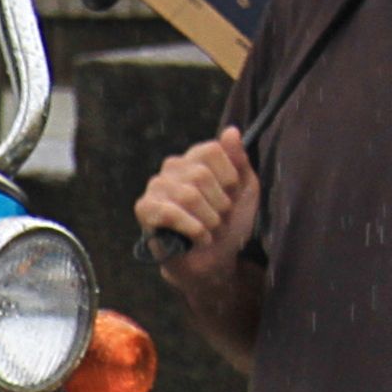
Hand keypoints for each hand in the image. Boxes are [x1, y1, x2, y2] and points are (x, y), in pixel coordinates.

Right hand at [137, 125, 258, 284]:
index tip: (232, 196)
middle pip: (200, 175)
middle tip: (220, 220)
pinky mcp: (145, 209)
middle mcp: (173, 167)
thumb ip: (239, 160)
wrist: (214, 260)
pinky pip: (169, 213)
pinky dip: (191, 228)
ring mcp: (156, 187)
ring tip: (210, 231)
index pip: (211, 150)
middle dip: (218, 204)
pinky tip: (198, 238)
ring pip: (188, 195)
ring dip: (207, 220)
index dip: (228, 177)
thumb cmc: (230, 223)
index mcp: (196, 158)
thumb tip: (231, 131)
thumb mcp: (246, 189)